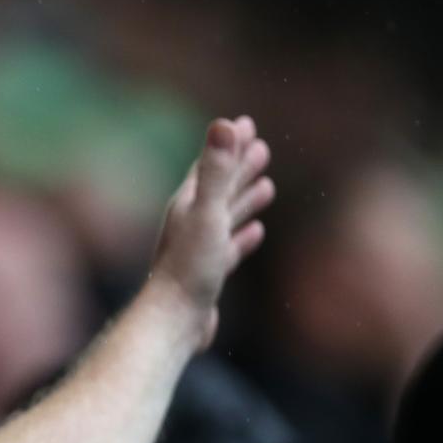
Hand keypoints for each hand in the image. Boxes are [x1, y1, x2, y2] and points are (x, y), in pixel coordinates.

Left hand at [150, 116, 273, 348]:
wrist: (175, 318)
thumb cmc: (189, 266)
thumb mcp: (208, 211)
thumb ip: (217, 169)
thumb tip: (224, 124)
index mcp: (187, 204)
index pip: (210, 164)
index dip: (229, 144)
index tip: (246, 123)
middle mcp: (190, 222)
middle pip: (219, 187)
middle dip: (240, 166)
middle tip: (262, 147)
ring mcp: (198, 248)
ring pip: (226, 215)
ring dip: (245, 199)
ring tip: (267, 186)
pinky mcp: (208, 273)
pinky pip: (230, 247)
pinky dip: (244, 235)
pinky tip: (256, 232)